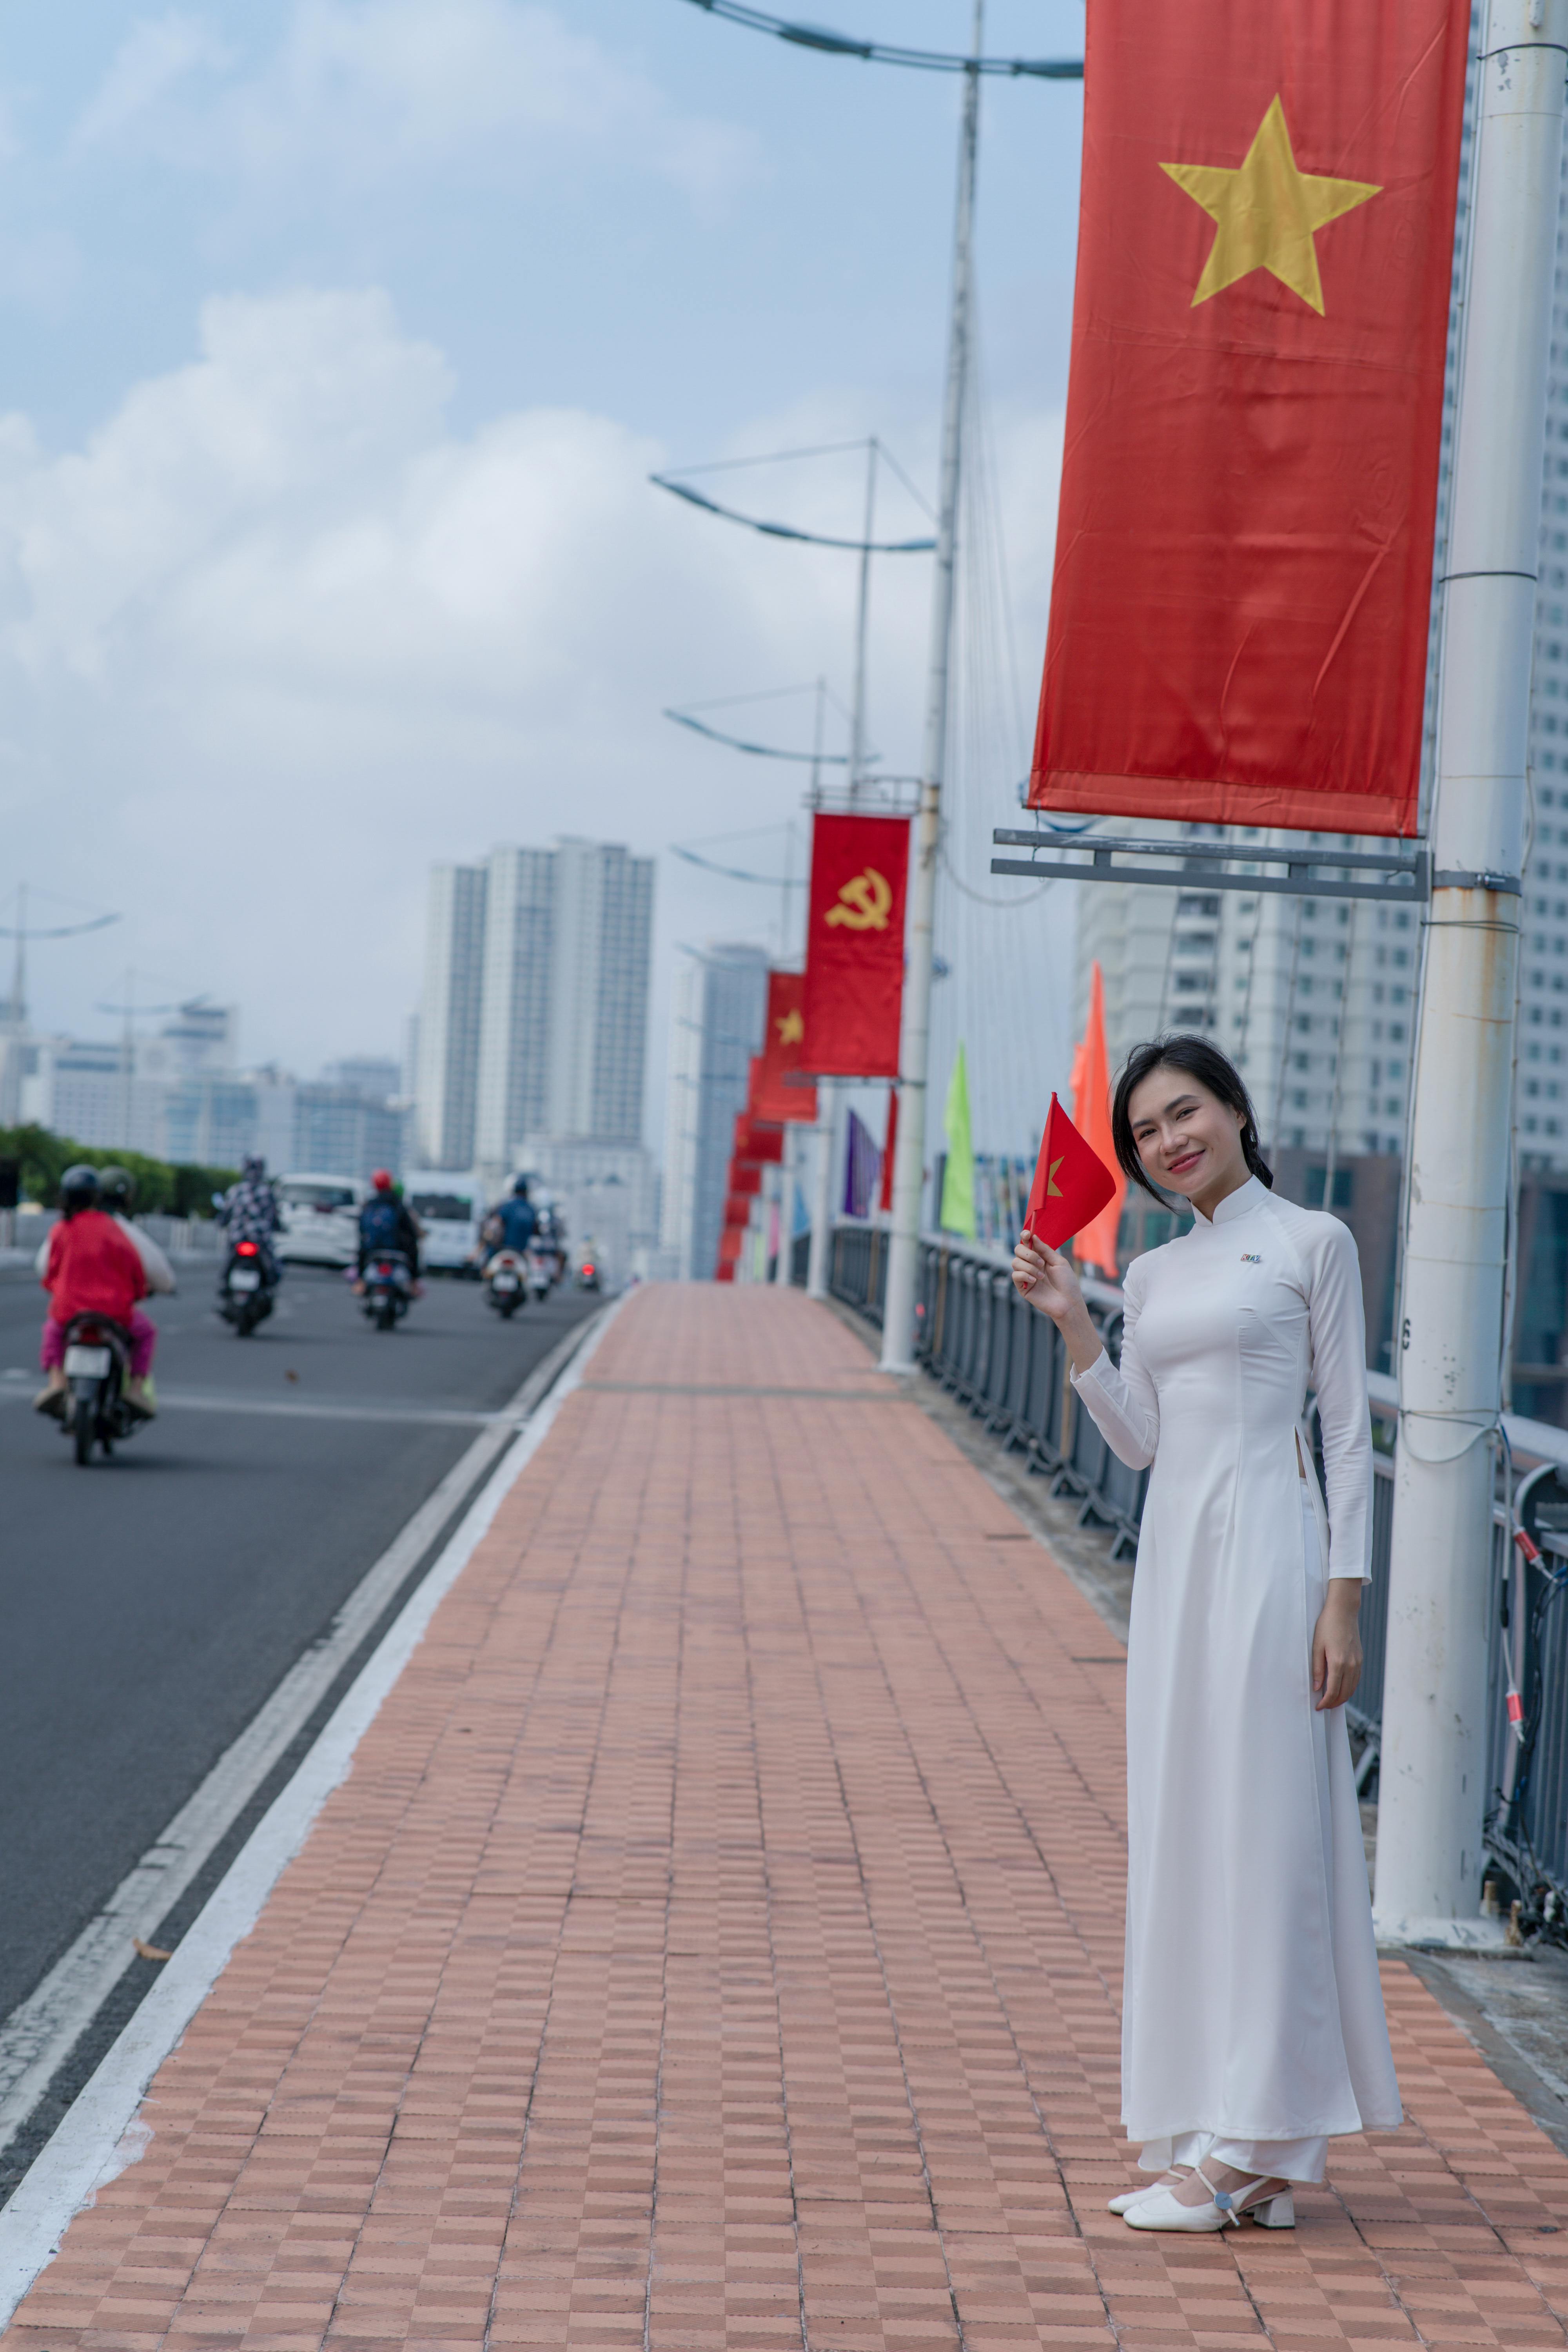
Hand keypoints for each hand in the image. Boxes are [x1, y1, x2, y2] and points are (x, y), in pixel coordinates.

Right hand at [1012, 1231, 1083, 1323]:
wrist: (1068, 1303)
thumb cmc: (1067, 1283)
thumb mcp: (1059, 1262)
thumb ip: (1045, 1249)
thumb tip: (1033, 1237)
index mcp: (1040, 1257)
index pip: (1027, 1243)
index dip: (1024, 1237)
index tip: (1027, 1234)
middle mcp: (1031, 1265)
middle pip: (1018, 1250)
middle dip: (1028, 1253)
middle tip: (1041, 1262)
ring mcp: (1025, 1276)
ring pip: (1015, 1262)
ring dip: (1029, 1266)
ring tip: (1041, 1276)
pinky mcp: (1022, 1288)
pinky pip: (1015, 1275)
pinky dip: (1025, 1275)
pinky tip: (1035, 1281)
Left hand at [1312, 1580, 1363, 1710]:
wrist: (1343, 1611)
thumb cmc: (1326, 1626)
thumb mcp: (1316, 1646)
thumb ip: (1317, 1669)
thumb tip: (1317, 1688)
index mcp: (1338, 1662)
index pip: (1333, 1691)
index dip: (1325, 1702)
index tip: (1318, 1707)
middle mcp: (1350, 1665)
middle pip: (1344, 1693)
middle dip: (1334, 1703)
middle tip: (1323, 1707)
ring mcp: (1357, 1662)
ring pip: (1352, 1688)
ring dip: (1342, 1698)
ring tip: (1331, 1701)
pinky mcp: (1360, 1659)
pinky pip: (1356, 1680)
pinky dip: (1349, 1688)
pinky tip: (1341, 1689)